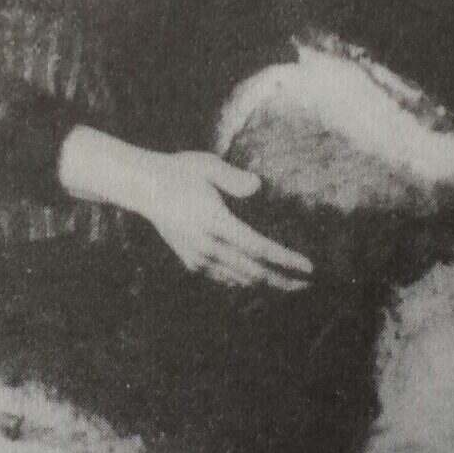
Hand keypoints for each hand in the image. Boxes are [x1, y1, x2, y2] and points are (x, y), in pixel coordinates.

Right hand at [57, 128, 311, 290]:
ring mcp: (198, 258)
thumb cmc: (179, 172)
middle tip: (309, 285)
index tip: (309, 268)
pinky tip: (259, 280)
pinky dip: (246, 282)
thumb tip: (258, 186)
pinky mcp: (192, 262)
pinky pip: (225, 279)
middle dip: (284, 280)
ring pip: (240, 280)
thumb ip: (234, 178)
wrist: (144, 188)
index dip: (286, 260)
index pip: (259, 248)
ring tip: (290, 286)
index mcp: (215, 223)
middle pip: (254, 272)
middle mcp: (208, 247)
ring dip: (267, 285)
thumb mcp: (207, 166)